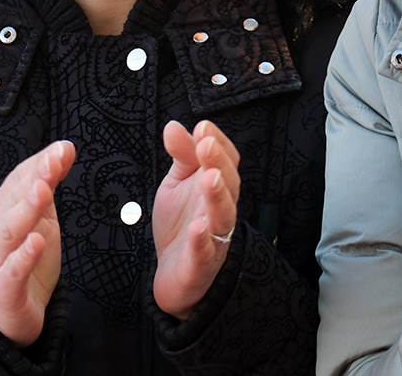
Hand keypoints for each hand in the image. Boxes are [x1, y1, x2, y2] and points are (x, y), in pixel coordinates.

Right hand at [0, 140, 74, 347]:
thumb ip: (50, 184)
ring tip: (44, 191)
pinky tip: (36, 242)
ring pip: (9, 230)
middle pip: (13, 199)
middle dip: (34, 178)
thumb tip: (64, 149)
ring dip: (26, 208)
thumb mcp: (43, 218)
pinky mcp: (3, 287)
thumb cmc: (26, 260)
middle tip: (54, 160)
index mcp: (3, 210)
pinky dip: (23, 255)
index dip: (40, 163)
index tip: (63, 149)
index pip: (18, 179)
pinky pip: (12, 270)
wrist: (13, 312)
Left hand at [153, 120, 239, 318]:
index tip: (203, 127)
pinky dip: (202, 242)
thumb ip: (180, 156)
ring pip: (223, 217)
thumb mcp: (176, 184)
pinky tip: (197, 228)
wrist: (173, 274)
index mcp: (215, 189)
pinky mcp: (200, 266)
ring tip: (209, 177)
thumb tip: (174, 126)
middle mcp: (219, 212)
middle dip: (219, 163)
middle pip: (229, 185)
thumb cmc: (181, 225)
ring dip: (218, 197)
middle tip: (206, 144)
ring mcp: (214, 239)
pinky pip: (205, 254)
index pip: (227, 162)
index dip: (219, 144)